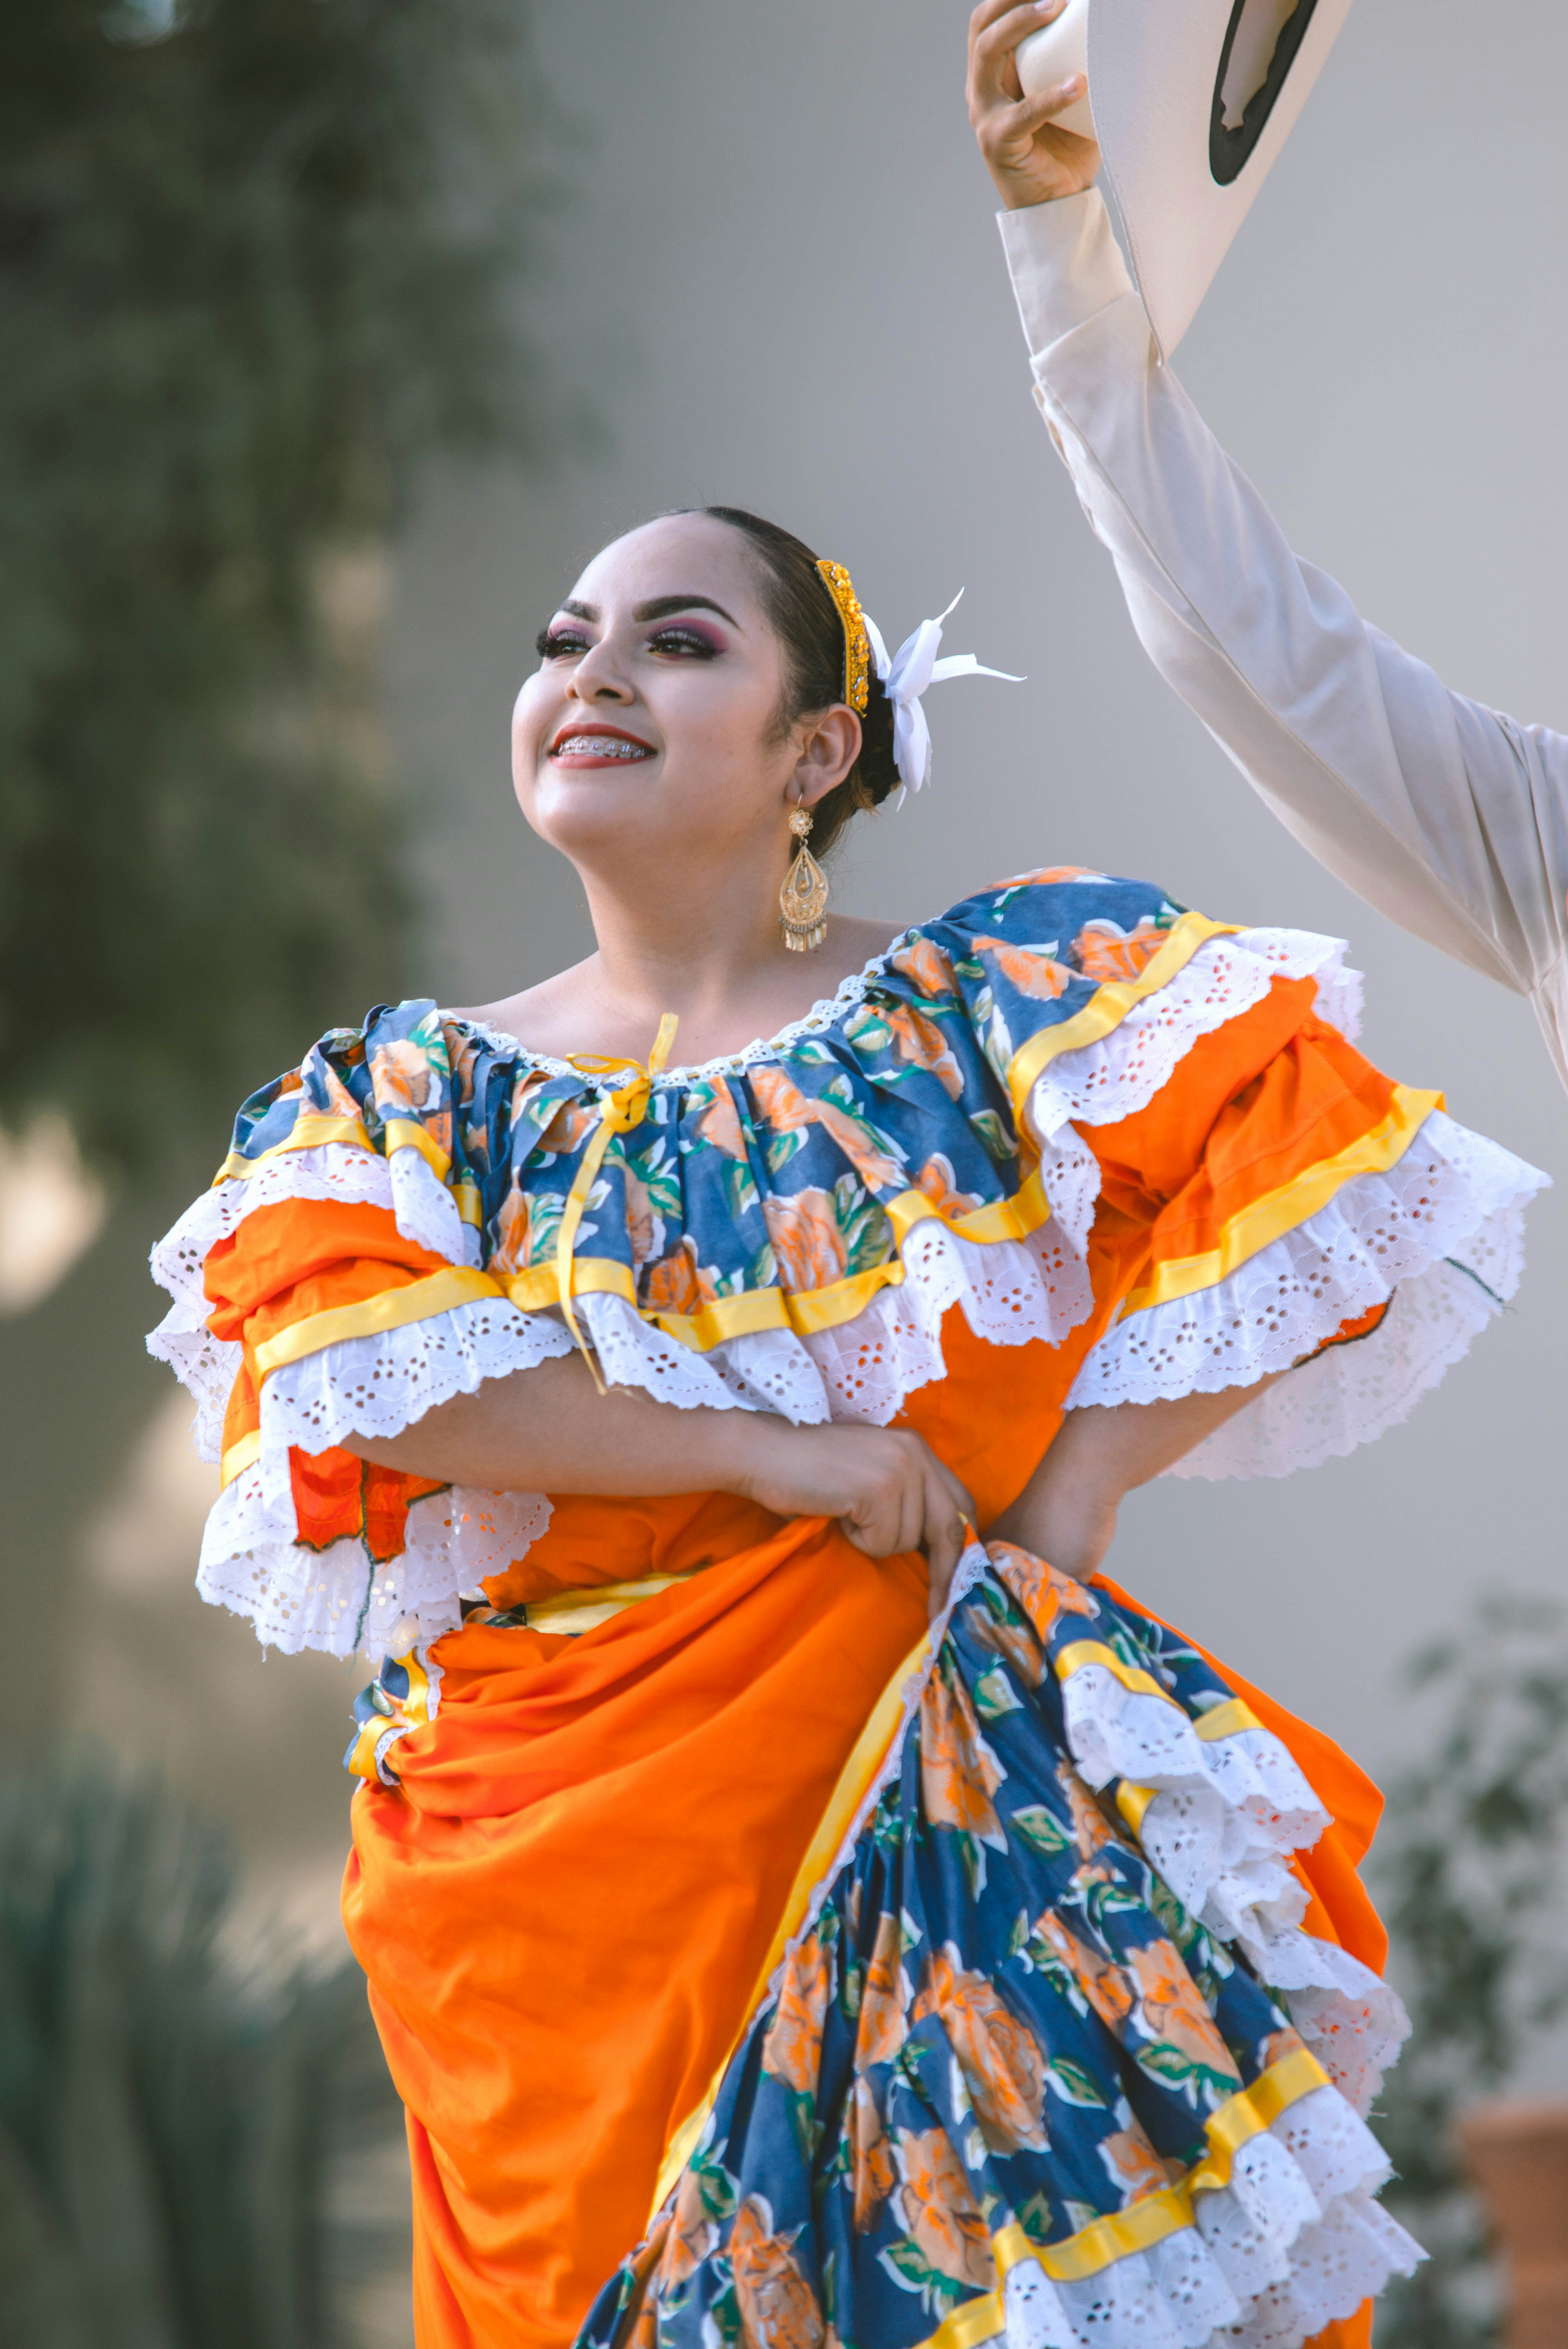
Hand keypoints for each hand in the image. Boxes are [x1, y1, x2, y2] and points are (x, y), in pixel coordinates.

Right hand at [737, 1421, 974, 1620]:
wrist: (764, 1453)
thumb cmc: (809, 1473)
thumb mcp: (870, 1475)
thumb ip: (904, 1497)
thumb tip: (935, 1550)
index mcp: (916, 1448)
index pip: (961, 1501)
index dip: (962, 1544)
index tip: (957, 1580)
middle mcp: (916, 1454)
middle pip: (950, 1526)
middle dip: (947, 1573)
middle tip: (938, 1610)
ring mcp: (899, 1469)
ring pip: (907, 1540)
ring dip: (875, 1542)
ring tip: (846, 1515)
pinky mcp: (878, 1489)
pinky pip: (882, 1543)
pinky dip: (858, 1540)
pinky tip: (837, 1514)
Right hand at [967, 0, 1101, 210]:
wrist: (1057, 204)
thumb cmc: (1067, 146)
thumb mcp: (1071, 94)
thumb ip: (1076, 62)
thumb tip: (1112, 25)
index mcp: (994, 73)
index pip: (990, 19)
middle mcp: (981, 88)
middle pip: (983, 26)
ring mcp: (984, 114)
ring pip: (988, 55)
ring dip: (1020, 26)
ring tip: (1057, 9)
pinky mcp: (996, 142)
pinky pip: (1023, 113)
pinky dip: (1051, 96)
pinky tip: (1079, 84)